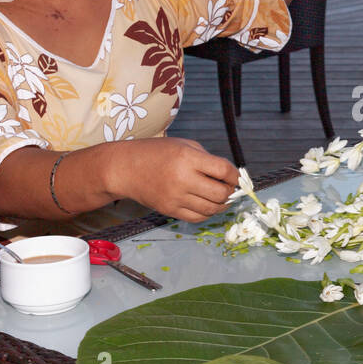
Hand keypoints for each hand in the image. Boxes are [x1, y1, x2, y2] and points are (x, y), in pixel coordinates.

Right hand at [116, 137, 239, 221]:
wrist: (125, 169)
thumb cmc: (156, 153)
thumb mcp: (184, 145)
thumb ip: (207, 159)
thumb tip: (230, 176)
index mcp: (187, 158)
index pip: (223, 170)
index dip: (235, 175)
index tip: (237, 177)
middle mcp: (182, 179)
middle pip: (220, 193)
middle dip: (231, 192)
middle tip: (231, 188)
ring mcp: (175, 198)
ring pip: (211, 209)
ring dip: (222, 205)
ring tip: (222, 197)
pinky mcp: (170, 210)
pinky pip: (197, 218)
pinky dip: (208, 213)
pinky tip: (208, 205)